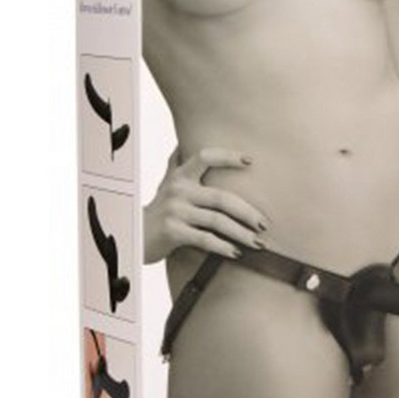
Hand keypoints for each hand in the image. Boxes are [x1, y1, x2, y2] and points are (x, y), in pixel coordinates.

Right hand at [143, 147, 268, 263]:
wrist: (134, 235)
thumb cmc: (157, 209)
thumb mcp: (166, 183)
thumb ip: (177, 164)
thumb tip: (183, 144)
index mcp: (181, 176)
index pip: (206, 157)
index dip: (228, 156)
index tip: (250, 161)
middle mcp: (178, 190)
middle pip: (221, 197)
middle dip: (247, 212)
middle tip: (264, 224)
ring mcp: (175, 211)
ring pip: (217, 221)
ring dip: (241, 233)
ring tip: (257, 242)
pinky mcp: (172, 232)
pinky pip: (205, 239)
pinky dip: (223, 247)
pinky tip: (236, 253)